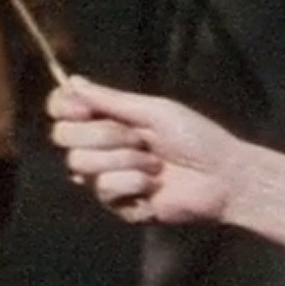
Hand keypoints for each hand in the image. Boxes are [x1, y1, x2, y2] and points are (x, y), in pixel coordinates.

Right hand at [49, 77, 237, 224]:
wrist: (224, 177)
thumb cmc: (196, 138)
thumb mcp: (153, 111)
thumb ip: (110, 100)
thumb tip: (71, 81)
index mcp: (106, 120)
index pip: (61, 110)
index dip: (64, 106)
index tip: (84, 107)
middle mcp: (99, 148)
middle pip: (63, 136)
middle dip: (103, 135)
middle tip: (139, 139)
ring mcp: (105, 177)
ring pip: (79, 163)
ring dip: (123, 160)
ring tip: (154, 165)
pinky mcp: (116, 204)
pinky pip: (103, 188)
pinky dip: (133, 182)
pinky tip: (154, 186)